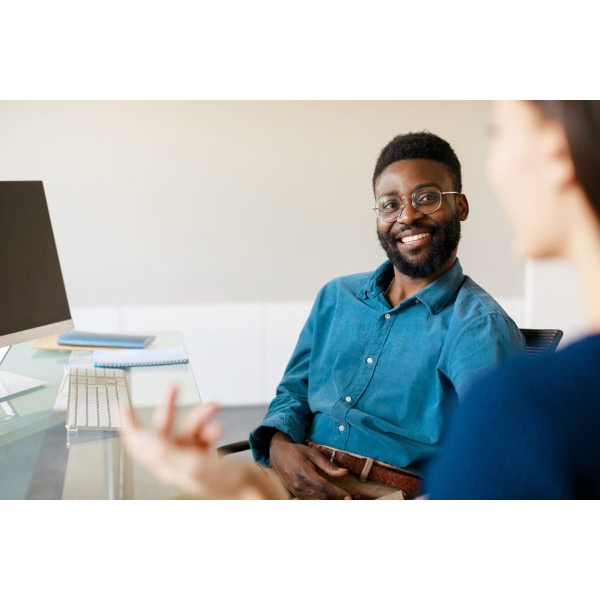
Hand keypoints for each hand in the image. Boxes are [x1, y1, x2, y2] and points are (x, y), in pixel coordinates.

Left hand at [120, 387, 287, 498]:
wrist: (258, 494)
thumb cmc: (230, 486)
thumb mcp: (195, 465)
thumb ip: (166, 451)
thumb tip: (139, 437)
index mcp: (167, 467)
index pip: (139, 446)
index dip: (129, 425)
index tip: (122, 405)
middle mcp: (175, 463)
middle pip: (162, 432)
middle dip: (169, 408)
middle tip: (174, 387)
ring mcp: (189, 460)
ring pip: (187, 429)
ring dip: (200, 416)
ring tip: (214, 406)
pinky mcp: (204, 457)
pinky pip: (202, 434)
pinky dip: (210, 427)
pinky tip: (218, 427)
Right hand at [269, 432, 351, 498]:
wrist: (278, 454)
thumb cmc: (296, 452)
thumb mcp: (313, 453)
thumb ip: (328, 465)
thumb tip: (344, 472)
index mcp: (304, 471)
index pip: (324, 486)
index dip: (337, 493)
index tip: (348, 496)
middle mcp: (299, 484)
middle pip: (321, 497)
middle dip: (336, 500)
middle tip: (349, 501)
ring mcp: (295, 491)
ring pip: (315, 502)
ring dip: (328, 503)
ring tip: (340, 502)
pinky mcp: (294, 494)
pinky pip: (309, 503)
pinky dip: (319, 503)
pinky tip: (328, 501)